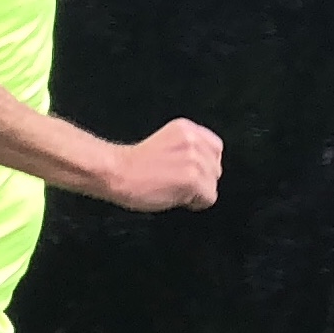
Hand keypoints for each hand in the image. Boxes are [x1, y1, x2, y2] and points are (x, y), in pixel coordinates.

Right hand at [105, 119, 222, 212]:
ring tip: (173, 189)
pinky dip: (195, 204)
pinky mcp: (192, 179)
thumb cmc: (133, 166)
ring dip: (196, 193)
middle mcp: (194, 140)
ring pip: (212, 184)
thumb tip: (203, 169)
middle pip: (216, 168)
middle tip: (176, 184)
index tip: (186, 174)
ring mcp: (194, 159)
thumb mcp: (165, 144)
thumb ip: (186, 150)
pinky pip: (208, 198)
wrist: (117, 172)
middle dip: (201, 180)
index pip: (215, 149)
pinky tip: (176, 198)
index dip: (203, 166)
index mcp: (187, 129)